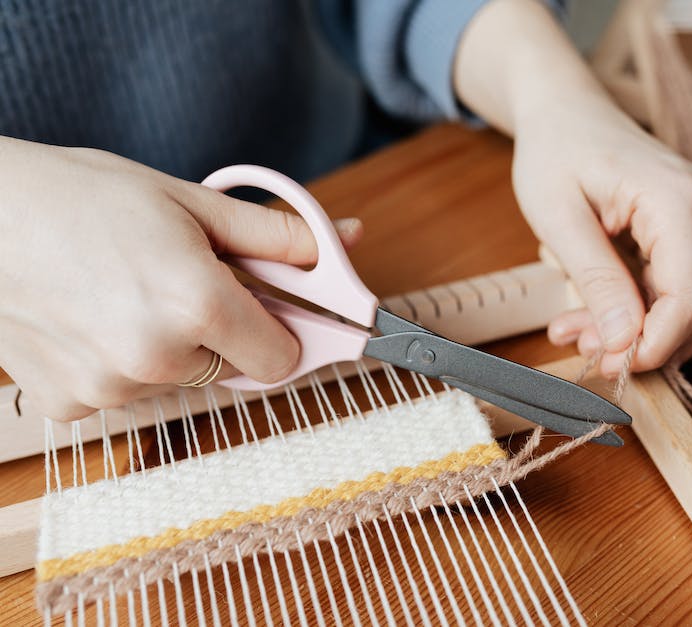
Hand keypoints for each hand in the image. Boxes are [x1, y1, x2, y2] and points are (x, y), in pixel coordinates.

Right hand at [0, 138, 361, 419]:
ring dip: (172, 347)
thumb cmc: (82, 196)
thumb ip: (278, 235)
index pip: (284, 361)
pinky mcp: (70, 404)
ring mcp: (111, 388)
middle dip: (225, 333)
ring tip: (128, 292)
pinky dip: (122, 362)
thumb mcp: (192, 203)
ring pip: (180, 380)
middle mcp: (158, 358)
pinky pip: (126, 392)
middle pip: (234, 370)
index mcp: (199, 305)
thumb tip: (349, 240)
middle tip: (185, 283)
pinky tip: (93, 318)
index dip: (282, 334)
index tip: (271, 311)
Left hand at [514, 96, 691, 375]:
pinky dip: (640, 309)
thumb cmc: (556, 150)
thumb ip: (597, 280)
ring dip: (639, 330)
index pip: (690, 297)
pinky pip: (679, 285)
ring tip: (576, 327)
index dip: (654, 344)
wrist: (565, 109)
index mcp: (678, 200)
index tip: (608, 364)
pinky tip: (592, 312)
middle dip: (642, 341)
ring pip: (690, 303)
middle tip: (581, 345)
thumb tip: (624, 341)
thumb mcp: (560, 218)